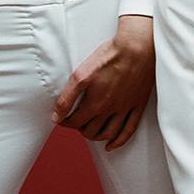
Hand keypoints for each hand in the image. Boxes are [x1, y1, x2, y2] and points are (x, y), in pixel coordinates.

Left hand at [52, 16, 154, 149]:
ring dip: (96, 136)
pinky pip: (129, 130)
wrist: (137, 48)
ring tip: (89, 133)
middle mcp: (110, 111)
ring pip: (109, 133)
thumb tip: (56, 116)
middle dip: (80, 128)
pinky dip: (119, 141)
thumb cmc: (109, 57)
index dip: (65, 121)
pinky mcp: (137, 105)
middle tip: (76, 122)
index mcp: (95, 104)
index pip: (75, 121)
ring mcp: (125, 109)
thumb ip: (67, 97)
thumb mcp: (81, 74)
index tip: (61, 118)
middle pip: (91, 130)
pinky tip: (111, 145)